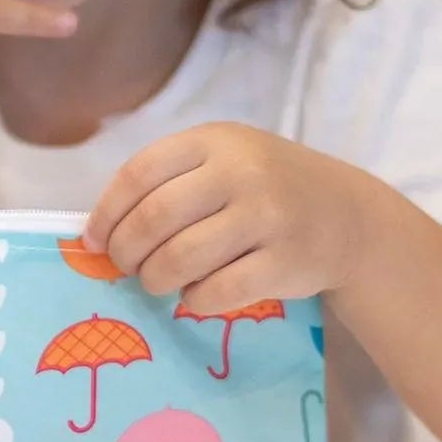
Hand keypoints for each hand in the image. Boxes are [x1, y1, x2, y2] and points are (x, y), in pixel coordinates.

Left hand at [83, 124, 376, 309]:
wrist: (347, 217)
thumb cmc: (268, 189)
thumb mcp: (224, 160)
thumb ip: (170, 182)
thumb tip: (100, 233)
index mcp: (215, 140)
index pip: (138, 174)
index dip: (106, 213)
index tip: (94, 241)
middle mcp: (242, 172)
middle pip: (154, 219)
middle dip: (126, 252)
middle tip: (125, 267)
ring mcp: (267, 217)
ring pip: (181, 258)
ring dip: (155, 279)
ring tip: (157, 282)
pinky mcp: (284, 262)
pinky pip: (217, 291)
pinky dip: (193, 301)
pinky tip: (194, 296)